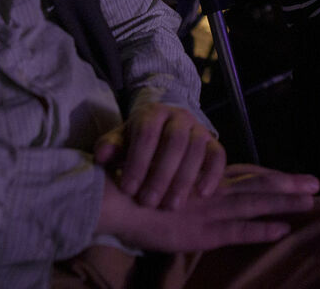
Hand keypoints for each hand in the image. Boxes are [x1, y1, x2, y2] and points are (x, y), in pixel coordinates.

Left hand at [94, 102, 226, 208]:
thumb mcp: (119, 141)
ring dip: (184, 179)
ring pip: (197, 149)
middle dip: (161, 174)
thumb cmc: (135, 141)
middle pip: (174, 141)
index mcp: (153, 113)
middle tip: (149, 202)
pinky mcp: (213, 142)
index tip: (128, 189)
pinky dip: (213, 174)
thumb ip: (110, 148)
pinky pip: (218, 155)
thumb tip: (101, 157)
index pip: (147, 133)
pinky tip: (202, 194)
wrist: (162, 129)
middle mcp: (179, 117)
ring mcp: (198, 128)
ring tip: (171, 205)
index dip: (138, 161)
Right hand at [96, 164, 319, 251]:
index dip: (272, 177)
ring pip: (255, 203)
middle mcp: (212, 192)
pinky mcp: (201, 232)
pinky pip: (237, 232)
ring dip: (284, 202)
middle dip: (288, 185)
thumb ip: (184, 188)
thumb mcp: (165, 185)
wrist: (113, 200)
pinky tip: (282, 229)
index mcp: (205, 182)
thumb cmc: (134, 194)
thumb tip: (197, 190)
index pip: (245, 178)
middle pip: (258, 185)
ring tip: (311, 200)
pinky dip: (261, 231)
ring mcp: (209, 211)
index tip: (296, 178)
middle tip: (317, 182)